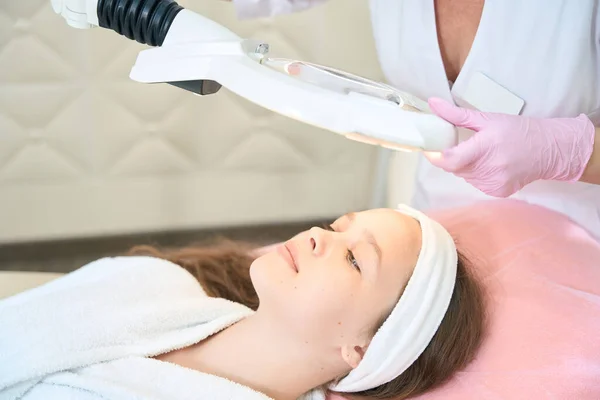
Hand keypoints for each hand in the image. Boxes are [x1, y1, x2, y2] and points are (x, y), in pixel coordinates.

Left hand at [425, 98, 595, 196]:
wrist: (549, 149)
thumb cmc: (517, 130)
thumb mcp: (487, 119)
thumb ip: (455, 114)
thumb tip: (432, 103)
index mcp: (484, 148)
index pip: (449, 160)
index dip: (435, 156)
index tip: (429, 148)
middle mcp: (489, 169)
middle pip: (455, 167)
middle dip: (454, 157)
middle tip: (466, 145)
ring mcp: (494, 183)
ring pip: (464, 176)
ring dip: (466, 166)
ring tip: (484, 154)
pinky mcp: (498, 192)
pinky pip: (476, 184)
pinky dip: (478, 175)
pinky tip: (492, 165)